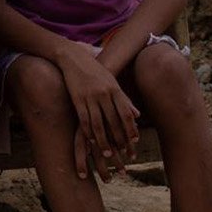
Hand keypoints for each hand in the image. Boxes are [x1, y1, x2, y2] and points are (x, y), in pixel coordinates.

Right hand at [59, 44, 138, 180]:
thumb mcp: (112, 83)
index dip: (131, 128)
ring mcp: (90, 97)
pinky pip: (83, 119)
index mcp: (115, 89)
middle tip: (123, 153)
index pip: (126, 113)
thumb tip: (137, 115)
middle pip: (113, 121)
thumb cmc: (96, 71)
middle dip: (119, 139)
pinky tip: (91, 142)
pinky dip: (88, 132)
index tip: (134, 141)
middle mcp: (104, 94)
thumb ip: (124, 100)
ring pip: (98, 123)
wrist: (74, 57)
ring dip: (104, 141)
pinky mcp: (77, 99)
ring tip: (108, 154)